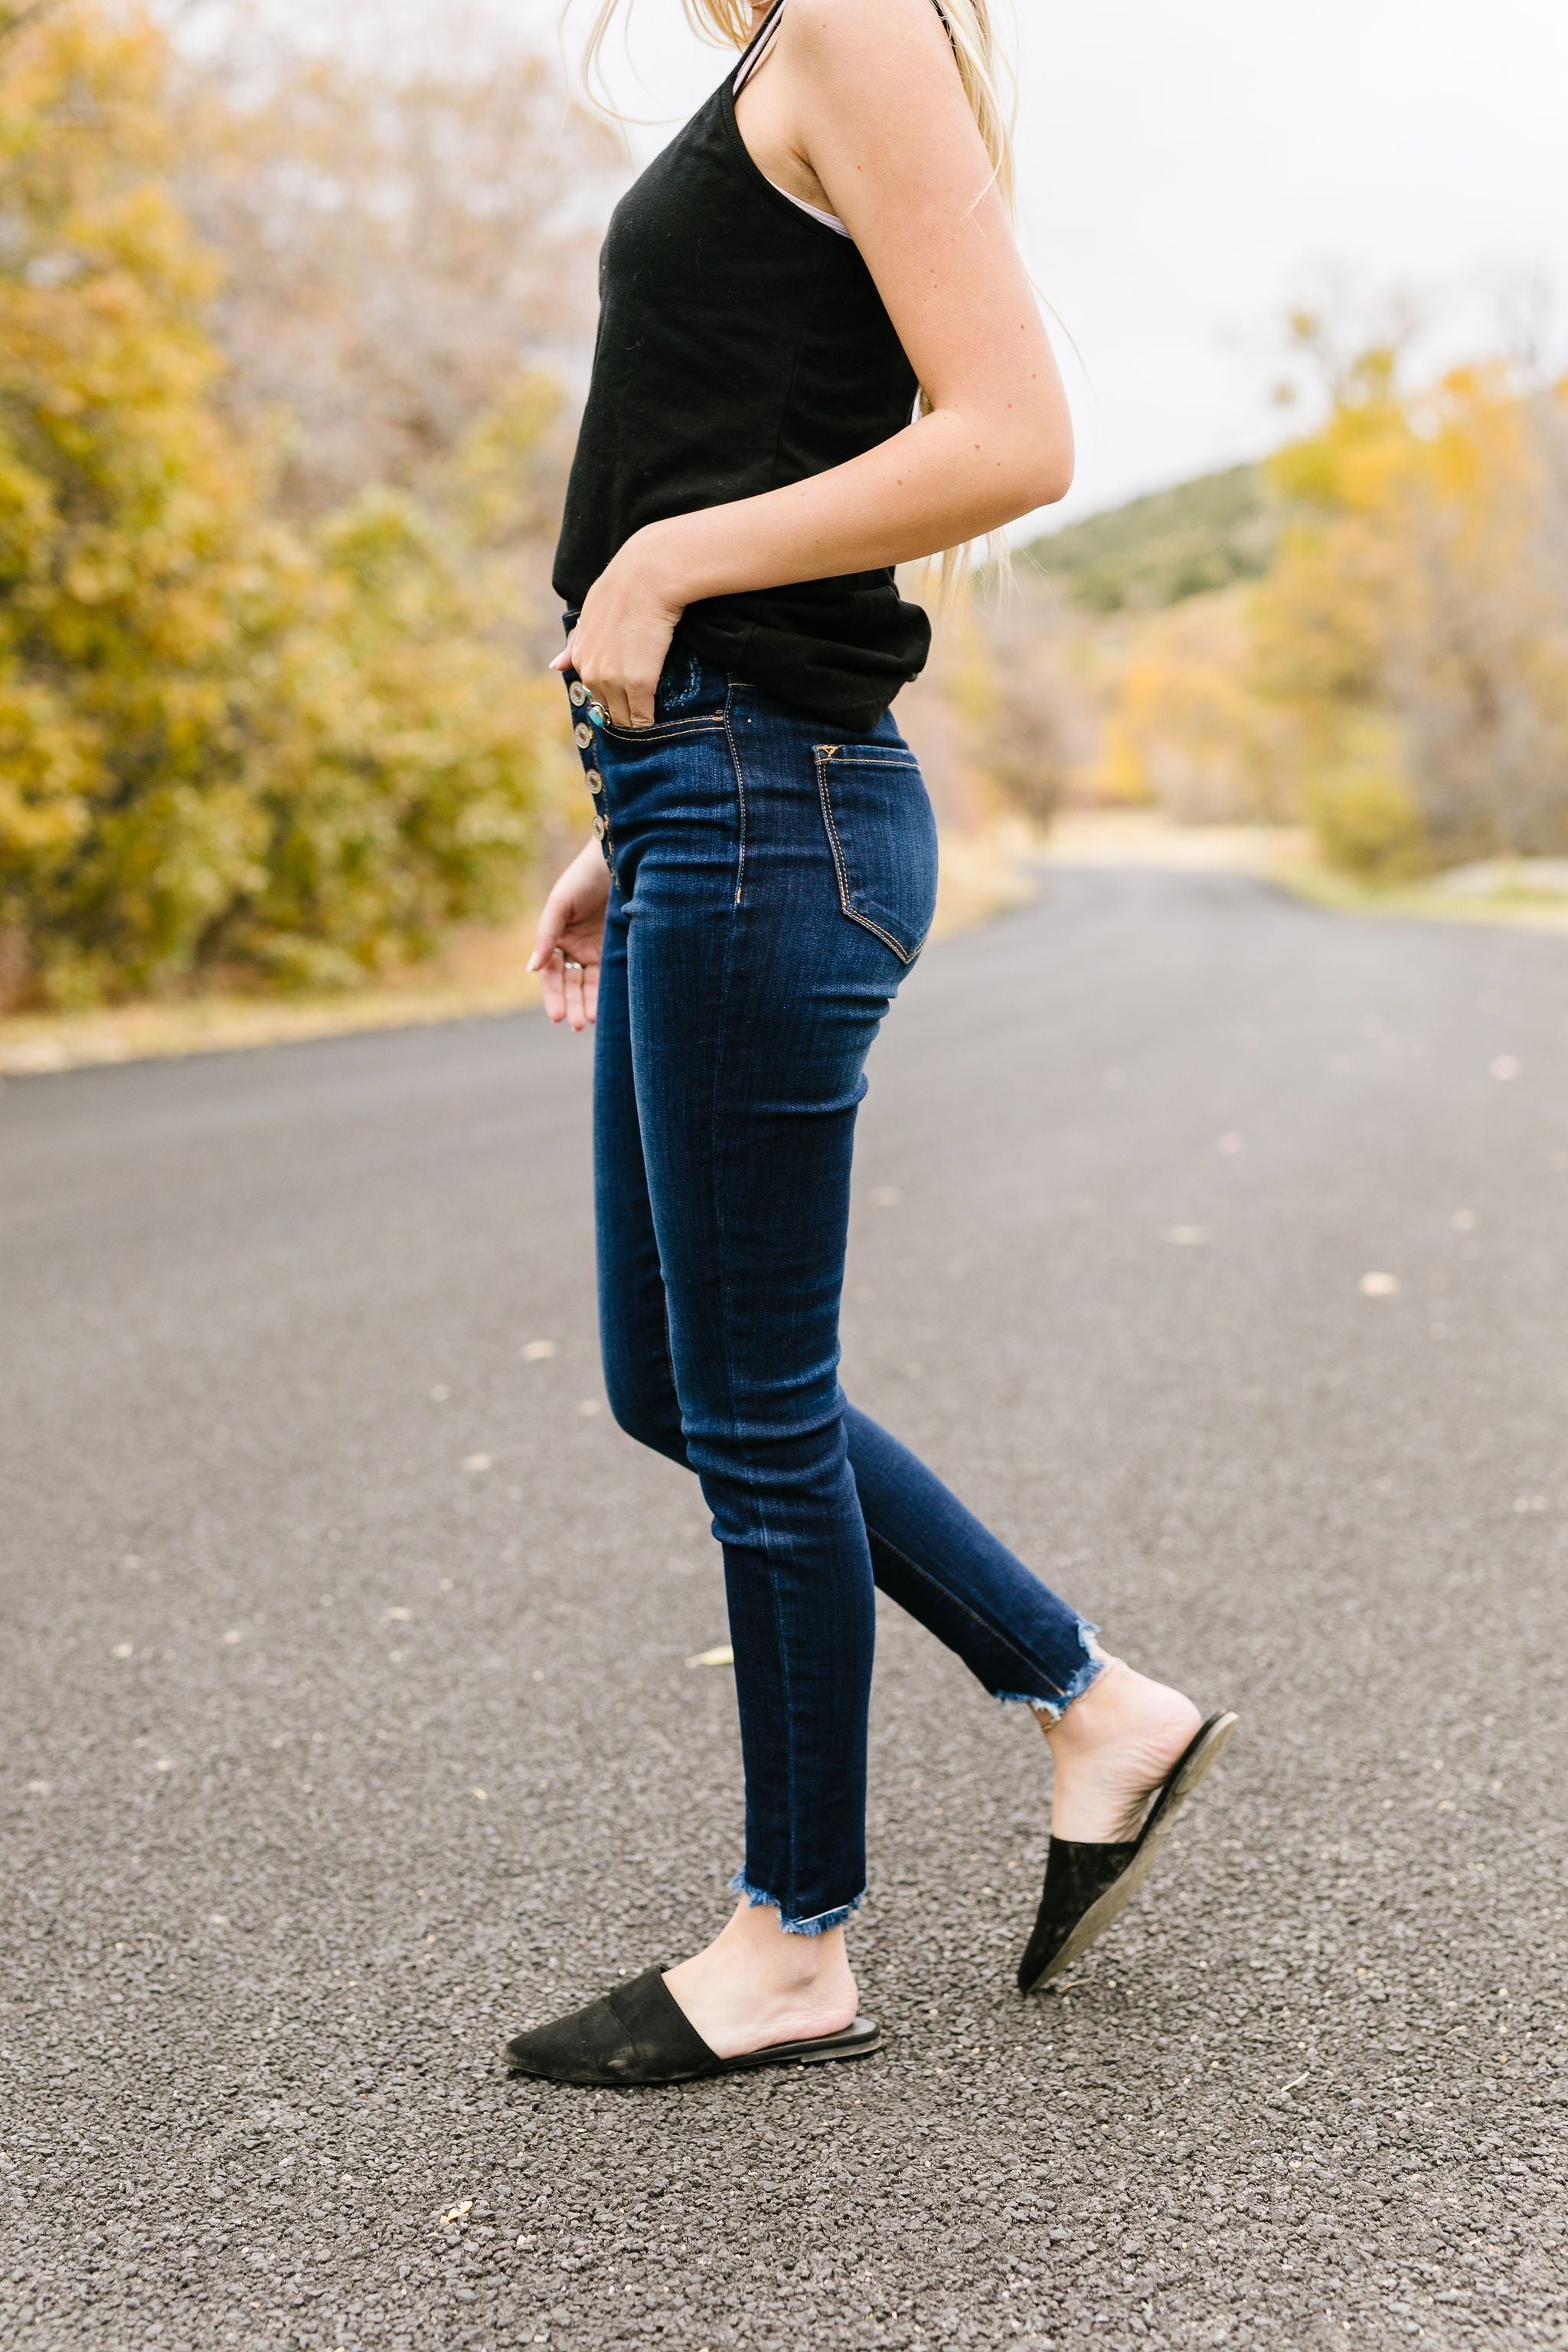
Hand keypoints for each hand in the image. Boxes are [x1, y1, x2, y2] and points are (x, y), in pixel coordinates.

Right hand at [528, 838, 610, 1030]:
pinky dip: (606, 994)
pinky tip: (605, 1009)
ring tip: (589, 1022)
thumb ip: (546, 935)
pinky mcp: (616, 949)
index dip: (553, 995)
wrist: (619, 860)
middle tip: (576, 1025)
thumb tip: (530, 968)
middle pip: (570, 984)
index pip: (550, 974)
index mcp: (555, 937)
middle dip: (572, 1005)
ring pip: (589, 985)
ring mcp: (596, 950)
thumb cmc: (584, 878)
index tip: (558, 1016)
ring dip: (587, 1005)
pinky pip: (609, 976)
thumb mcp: (559, 904)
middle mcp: (574, 947)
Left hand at [550, 524, 683, 729]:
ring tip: (650, 713)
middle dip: (625, 713)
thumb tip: (555, 666)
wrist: (646, 579)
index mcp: (580, 659)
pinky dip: (650, 719)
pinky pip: (643, 717)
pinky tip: (657, 715)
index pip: (594, 697)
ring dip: (637, 719)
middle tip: (642, 708)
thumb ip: (574, 645)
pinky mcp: (640, 684)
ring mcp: (615, 681)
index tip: (628, 699)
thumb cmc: (621, 591)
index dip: (613, 700)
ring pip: (625, 718)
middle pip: (609, 712)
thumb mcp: (588, 617)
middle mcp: (593, 674)